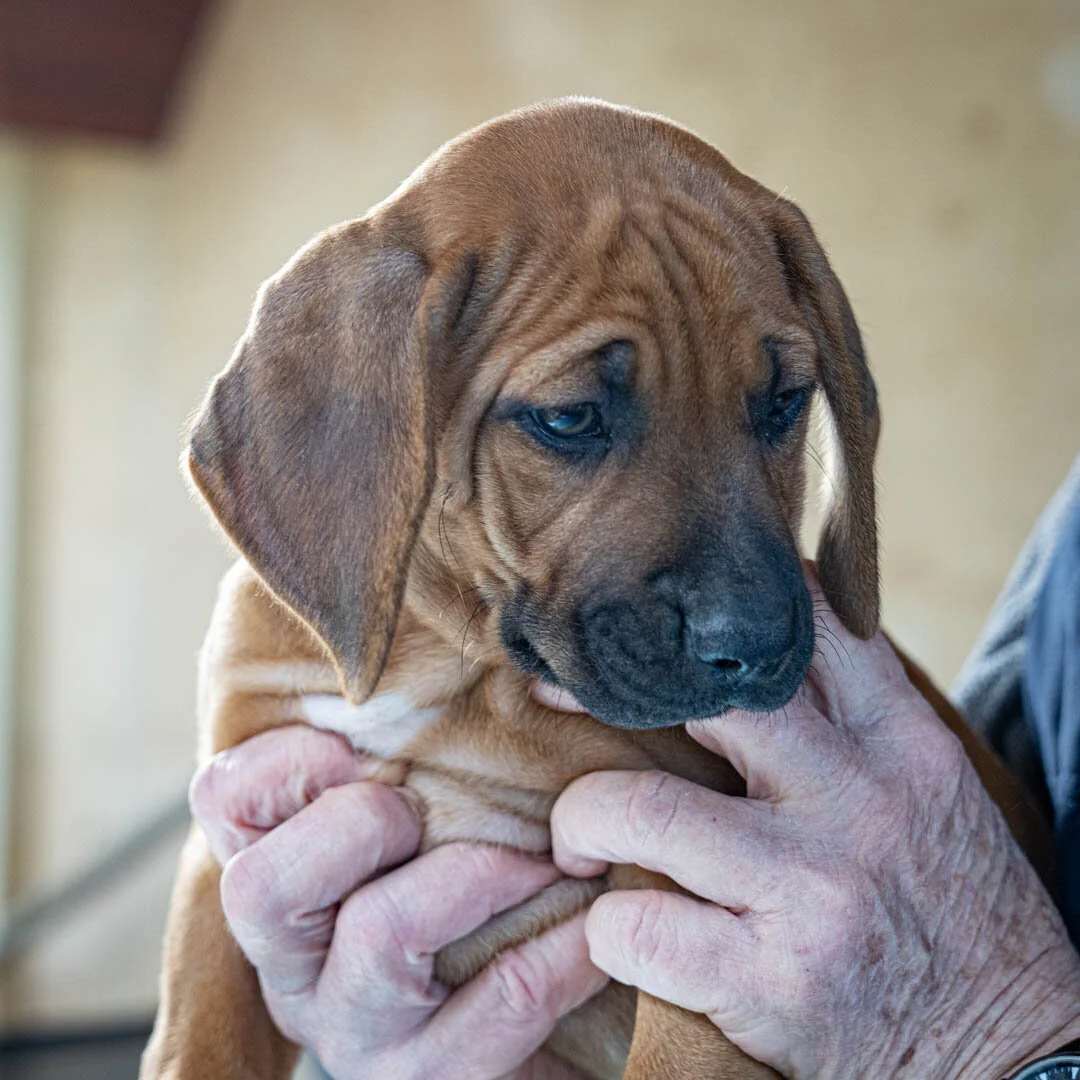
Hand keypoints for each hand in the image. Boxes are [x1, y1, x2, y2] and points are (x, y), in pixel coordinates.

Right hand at [189, 725, 606, 1079]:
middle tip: (423, 810)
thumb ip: (412, 750)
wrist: (521, 1022)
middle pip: (264, 886)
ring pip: (381, 935)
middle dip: (357, 823)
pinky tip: (593, 914)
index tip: (354, 747)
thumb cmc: (466, 880)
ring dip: (477, 874)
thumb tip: (493, 666)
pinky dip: (559, 946)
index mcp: (277, 882)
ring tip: (543, 855)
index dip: (281, 761)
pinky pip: (501, 999)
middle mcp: (296, 966)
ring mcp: (359, 1032)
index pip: (223, 804)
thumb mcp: (421, 816)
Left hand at [550, 572, 1079, 1078]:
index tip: (649, 624)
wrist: (1017, 1054)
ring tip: (581, 840)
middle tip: (562, 701)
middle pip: (703, 699)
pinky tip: (622, 932)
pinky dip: (608, 928)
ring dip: (583, 820)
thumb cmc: (954, 909)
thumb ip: (855, 722)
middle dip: (609, 695)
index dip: (710, 615)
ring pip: (643, 810)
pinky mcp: (774, 982)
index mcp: (901, 745)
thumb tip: (761, 652)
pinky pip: (639, 926)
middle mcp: (858, 802)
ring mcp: (814, 890)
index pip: (805, 631)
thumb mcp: (929, 793)